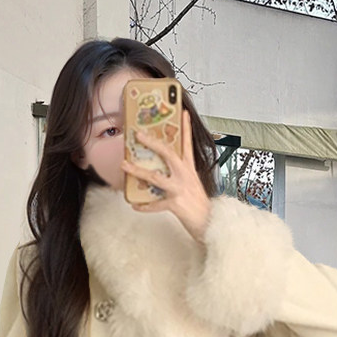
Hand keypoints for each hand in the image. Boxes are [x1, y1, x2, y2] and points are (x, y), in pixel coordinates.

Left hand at [121, 109, 210, 242]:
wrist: (211, 224)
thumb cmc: (199, 206)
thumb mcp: (192, 185)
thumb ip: (180, 176)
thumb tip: (162, 171)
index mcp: (190, 170)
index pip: (187, 144)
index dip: (185, 128)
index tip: (181, 112)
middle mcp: (185, 176)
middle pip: (168, 154)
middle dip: (153, 143)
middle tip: (139, 134)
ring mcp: (180, 189)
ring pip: (156, 177)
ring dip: (138, 171)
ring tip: (125, 165)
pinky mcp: (176, 204)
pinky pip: (156, 205)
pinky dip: (144, 206)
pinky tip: (134, 205)